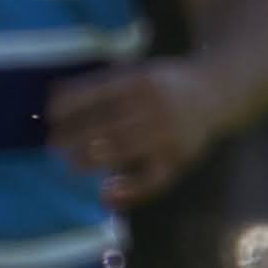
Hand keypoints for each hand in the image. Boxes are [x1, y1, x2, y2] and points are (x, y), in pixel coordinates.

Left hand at [44, 57, 225, 206]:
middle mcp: (157, 106)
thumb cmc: (166, 83)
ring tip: (71, 165)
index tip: (49, 114)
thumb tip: (53, 96)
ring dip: (95, 159)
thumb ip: (101, 85)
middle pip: (110, 122)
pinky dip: (131, 189)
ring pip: (127, 149)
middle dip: (77, 134)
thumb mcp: (138, 72)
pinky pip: (153, 178)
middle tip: (52, 144)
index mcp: (143, 80)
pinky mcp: (180, 158)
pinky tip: (107, 195)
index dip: (73, 104)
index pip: (101, 92)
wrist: (218, 92)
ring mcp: (169, 134)